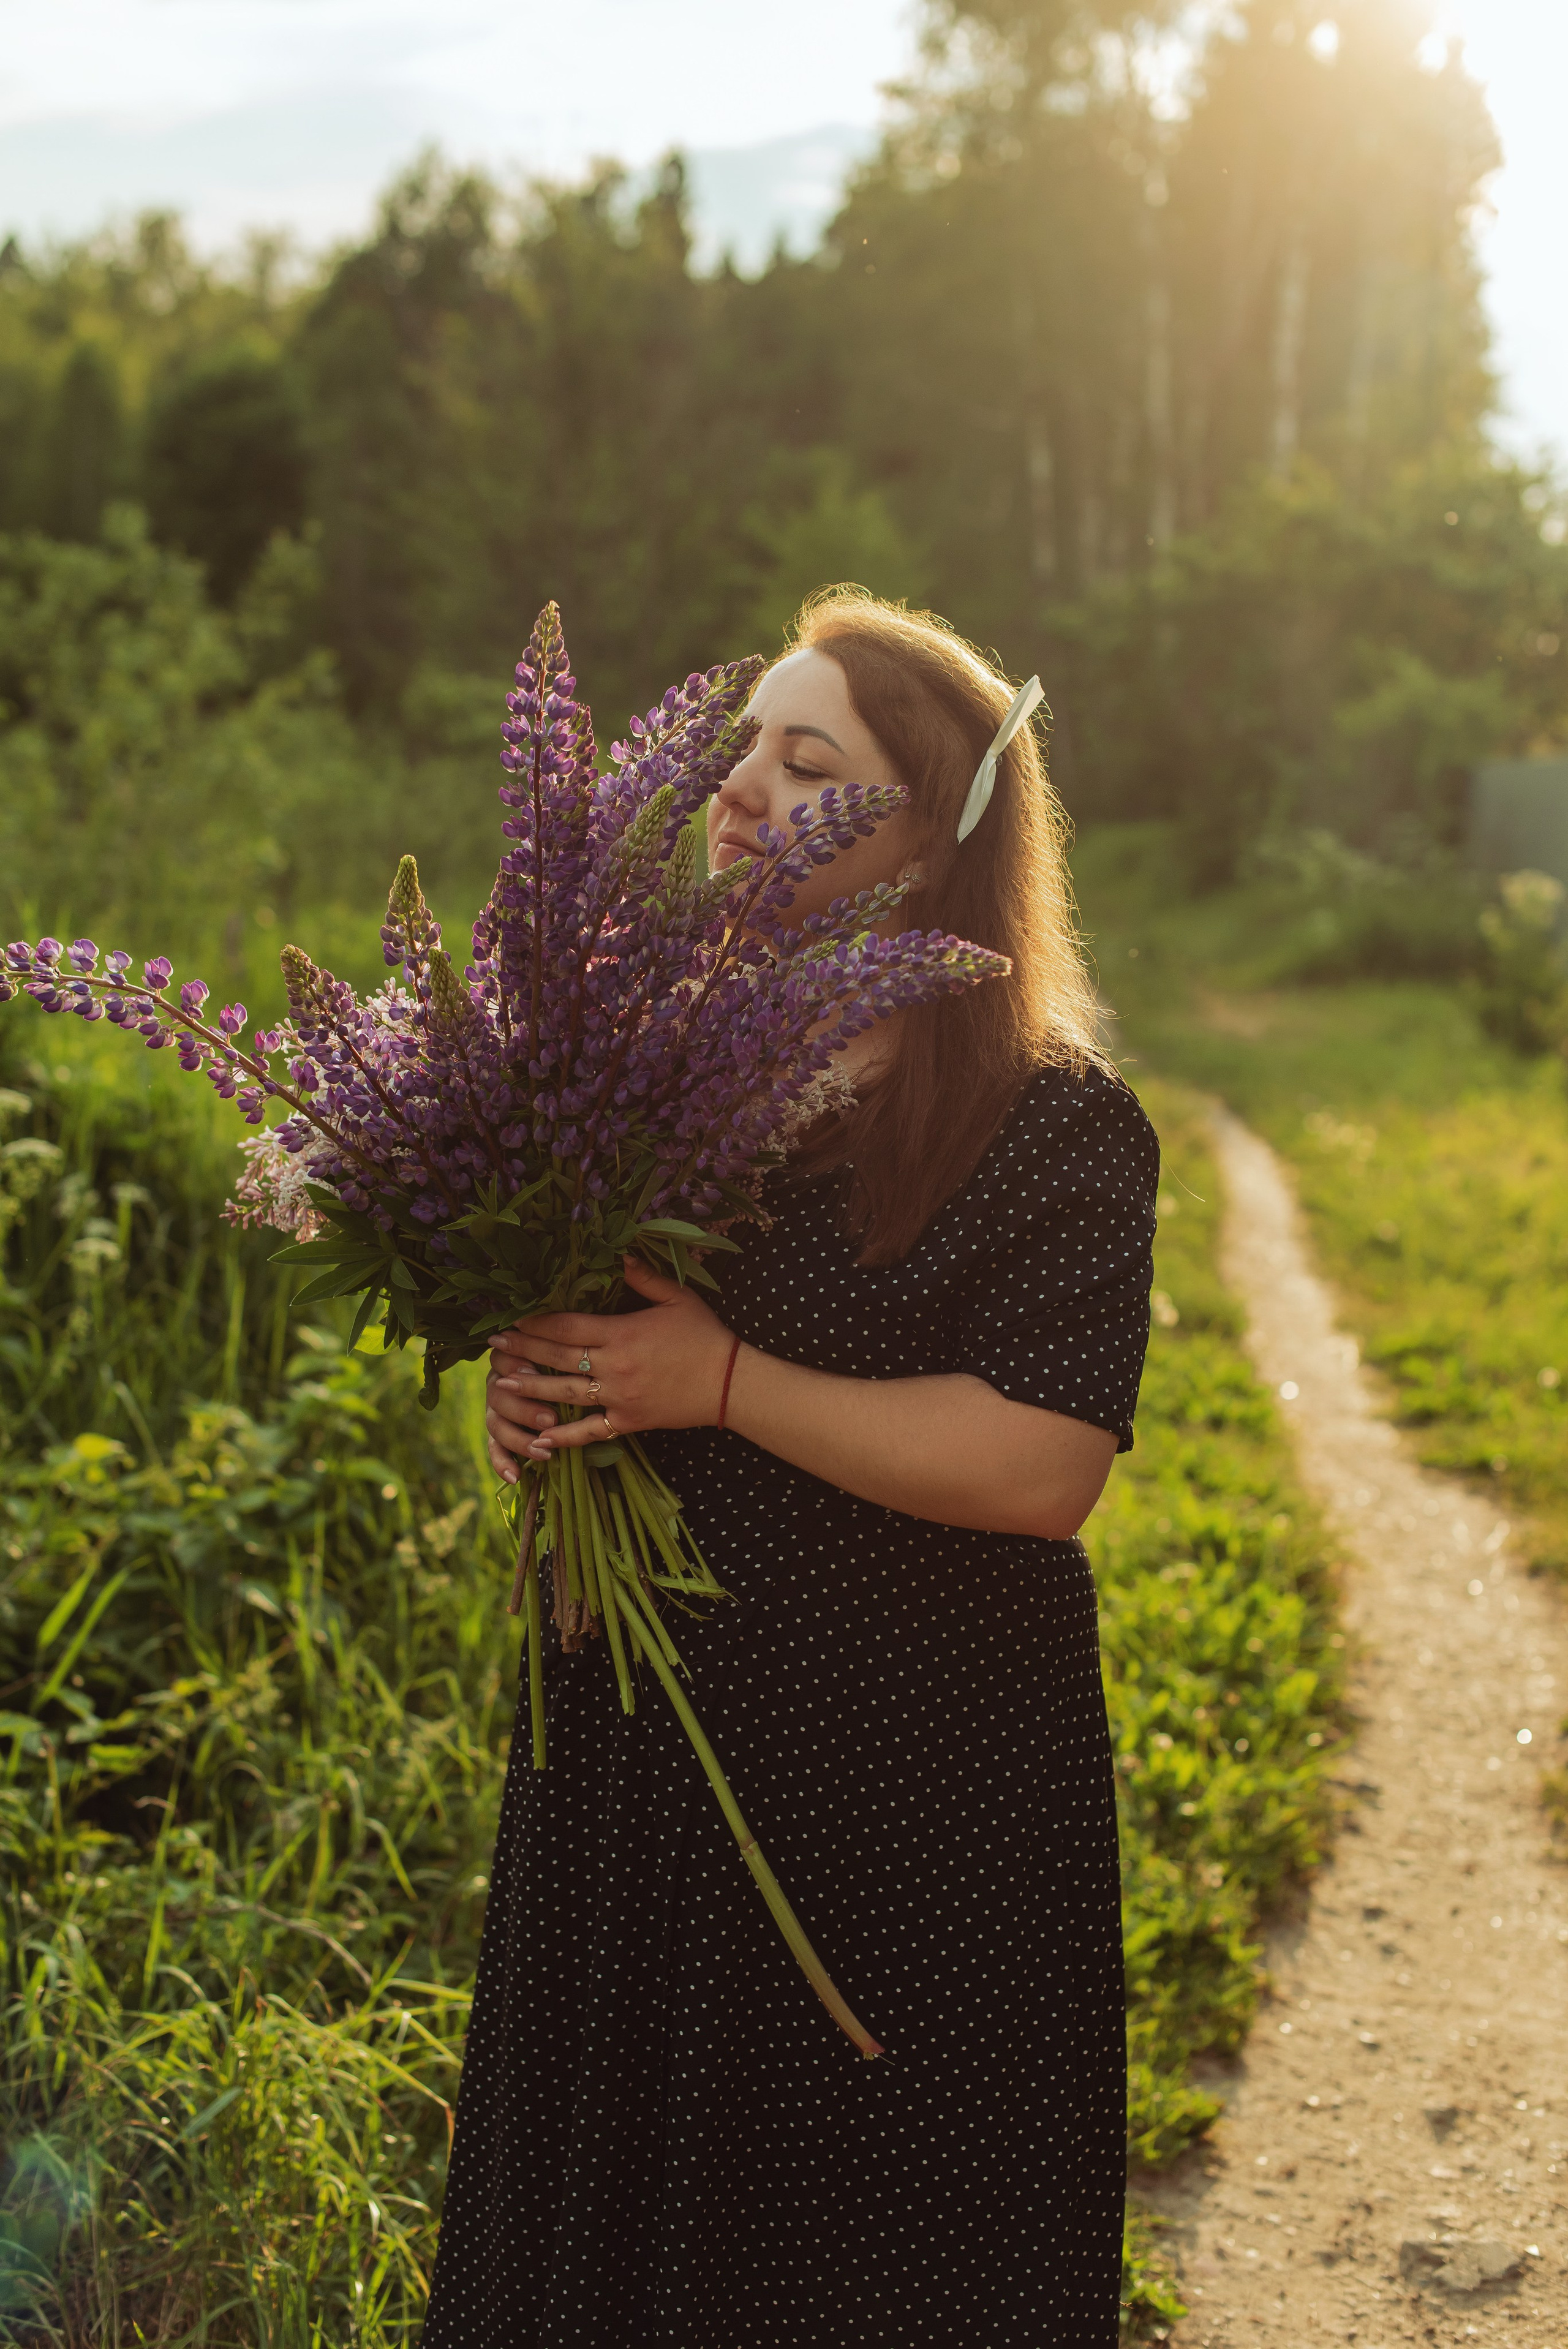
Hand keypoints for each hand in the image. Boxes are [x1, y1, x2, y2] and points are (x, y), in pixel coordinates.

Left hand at [484, 1256, 735, 1479]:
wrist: (731, 1384)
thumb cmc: (705, 1336)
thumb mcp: (677, 1298)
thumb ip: (644, 1276)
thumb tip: (619, 1254)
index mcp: (621, 1333)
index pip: (567, 1325)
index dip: (536, 1321)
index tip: (512, 1316)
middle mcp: (614, 1367)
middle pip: (557, 1357)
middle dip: (523, 1349)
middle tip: (494, 1344)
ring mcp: (619, 1397)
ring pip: (564, 1393)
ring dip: (530, 1387)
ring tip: (502, 1382)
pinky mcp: (628, 1422)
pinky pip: (590, 1431)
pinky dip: (564, 1438)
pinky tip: (540, 1440)